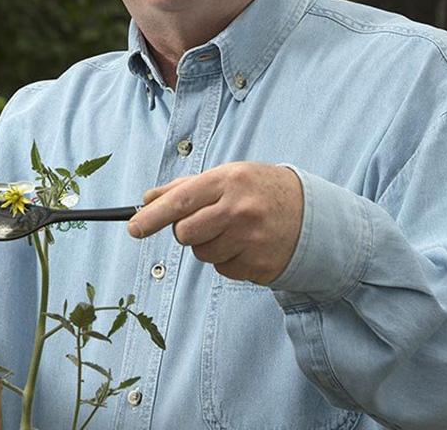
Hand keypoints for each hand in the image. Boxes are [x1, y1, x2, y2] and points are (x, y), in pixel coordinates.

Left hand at [127, 162, 302, 284]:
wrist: (312, 214)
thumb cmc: (261, 190)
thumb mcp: (228, 176)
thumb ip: (186, 187)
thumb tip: (147, 199)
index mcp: (229, 180)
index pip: (181, 200)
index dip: (153, 216)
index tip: (133, 228)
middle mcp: (240, 209)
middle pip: (186, 233)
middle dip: (186, 231)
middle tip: (205, 222)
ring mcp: (251, 239)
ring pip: (202, 254)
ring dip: (209, 246)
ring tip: (233, 231)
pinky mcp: (259, 265)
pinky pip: (223, 269)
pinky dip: (228, 260)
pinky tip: (247, 245)